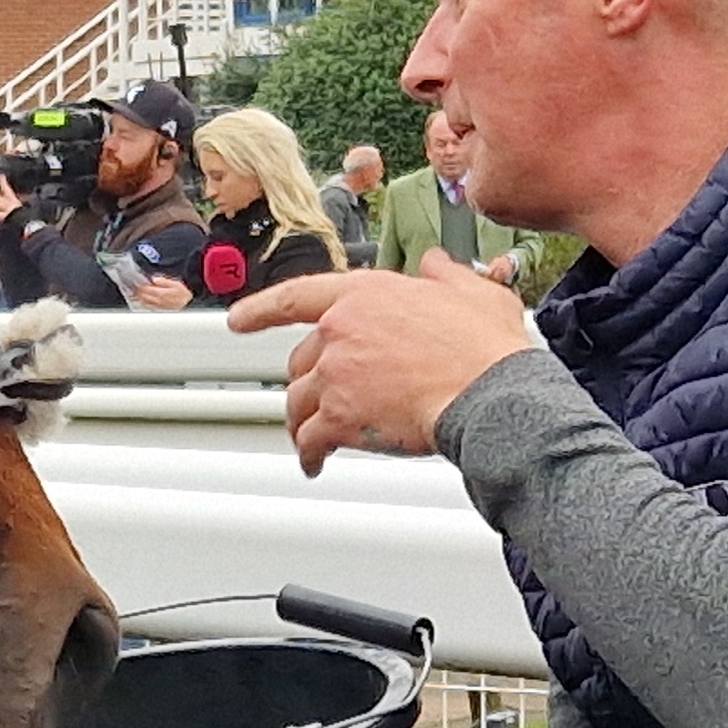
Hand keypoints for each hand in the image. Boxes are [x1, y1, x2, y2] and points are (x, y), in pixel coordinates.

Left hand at [128, 273, 192, 310]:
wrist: (189, 303)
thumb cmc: (184, 293)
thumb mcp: (176, 284)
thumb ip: (164, 282)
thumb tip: (155, 279)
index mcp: (161, 293)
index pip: (146, 288)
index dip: (139, 284)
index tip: (134, 281)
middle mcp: (158, 301)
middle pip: (143, 295)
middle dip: (136, 291)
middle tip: (130, 286)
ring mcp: (158, 306)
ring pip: (144, 302)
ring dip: (138, 297)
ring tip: (132, 293)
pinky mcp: (159, 309)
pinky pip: (148, 306)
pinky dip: (143, 303)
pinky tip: (140, 300)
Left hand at [228, 255, 537, 476]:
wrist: (488, 392)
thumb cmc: (483, 346)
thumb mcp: (470, 290)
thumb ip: (444, 274)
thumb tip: (435, 264)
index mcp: (364, 294)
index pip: (297, 296)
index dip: (261, 309)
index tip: (239, 319)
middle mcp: (340, 330)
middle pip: (301, 359)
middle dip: (307, 381)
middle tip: (317, 397)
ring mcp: (336, 374)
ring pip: (298, 401)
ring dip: (302, 420)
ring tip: (311, 436)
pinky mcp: (339, 416)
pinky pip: (309, 439)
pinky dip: (308, 453)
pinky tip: (315, 463)